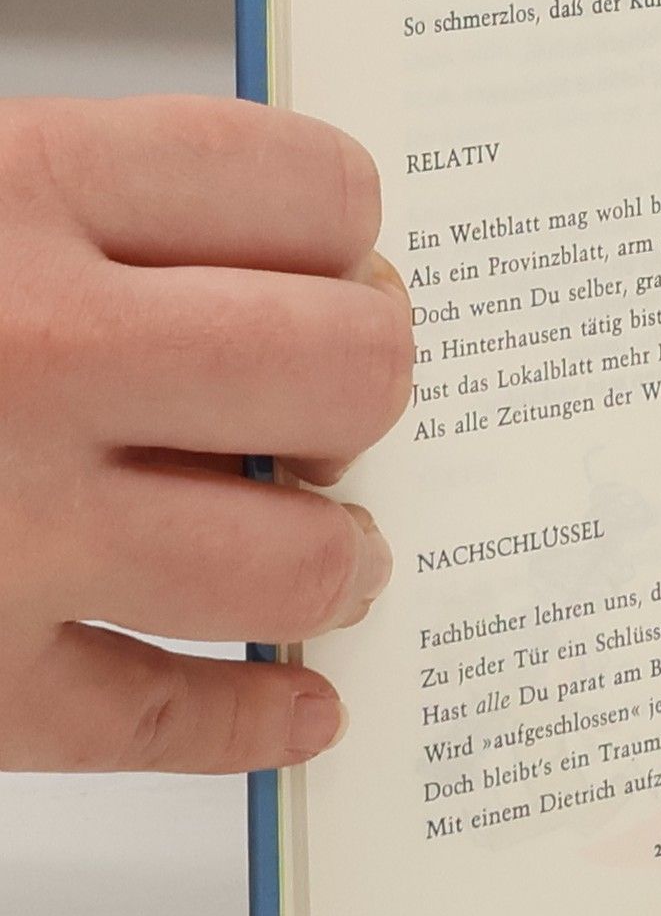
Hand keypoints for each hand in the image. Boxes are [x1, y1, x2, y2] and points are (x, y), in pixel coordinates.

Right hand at [0, 97, 411, 772]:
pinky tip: (298, 709)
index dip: (353, 234)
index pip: (312, 188)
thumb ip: (110, 217)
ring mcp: (2, 533)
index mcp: (22, 194)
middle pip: (352, 370)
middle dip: (368, 391)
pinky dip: (253, 727)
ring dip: (339, 563)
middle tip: (344, 408)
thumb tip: (313, 269)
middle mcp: (29, 356)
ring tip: (334, 553)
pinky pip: (166, 728)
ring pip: (298, 564)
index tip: (346, 265)